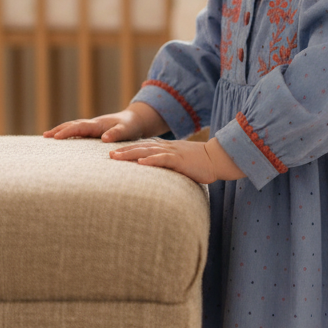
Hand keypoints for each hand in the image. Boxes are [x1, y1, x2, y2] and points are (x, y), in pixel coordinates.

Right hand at [43, 104, 166, 142]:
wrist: (135, 120)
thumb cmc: (132, 127)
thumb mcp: (127, 131)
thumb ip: (116, 134)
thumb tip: (104, 138)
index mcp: (98, 124)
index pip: (80, 127)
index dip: (68, 131)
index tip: (56, 137)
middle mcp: (93, 124)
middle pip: (72, 125)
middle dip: (58, 130)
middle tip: (45, 136)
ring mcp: (92, 126)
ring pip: (73, 126)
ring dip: (60, 130)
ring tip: (46, 136)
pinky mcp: (93, 130)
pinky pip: (77, 130)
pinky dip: (67, 132)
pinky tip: (60, 138)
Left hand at [109, 136, 243, 183]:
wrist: (218, 158)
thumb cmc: (202, 165)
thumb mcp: (182, 164)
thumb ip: (171, 168)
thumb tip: (161, 179)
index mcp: (167, 149)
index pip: (144, 148)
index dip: (129, 150)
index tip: (114, 153)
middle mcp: (167, 148)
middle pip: (141, 148)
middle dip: (124, 150)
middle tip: (108, 154)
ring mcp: (173, 153)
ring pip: (147, 151)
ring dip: (131, 154)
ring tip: (116, 157)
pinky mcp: (180, 160)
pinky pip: (163, 159)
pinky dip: (151, 160)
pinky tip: (140, 162)